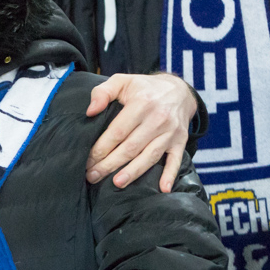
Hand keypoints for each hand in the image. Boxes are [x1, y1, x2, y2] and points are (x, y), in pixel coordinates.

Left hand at [85, 73, 196, 192]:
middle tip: (93, 175)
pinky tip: (163, 188)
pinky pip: (176, 160)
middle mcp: (158, 119)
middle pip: (131, 147)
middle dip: (110, 164)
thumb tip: (90, 111)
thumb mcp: (122, 81)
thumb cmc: (144, 88)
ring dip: (134, 172)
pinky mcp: (181, 141)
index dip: (102, 147)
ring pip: (150, 156)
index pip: (118, 131)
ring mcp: (171, 132)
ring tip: (117, 183)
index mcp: (141, 104)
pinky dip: (170, 175)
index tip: (88, 160)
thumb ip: (102, 92)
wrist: (179, 91)